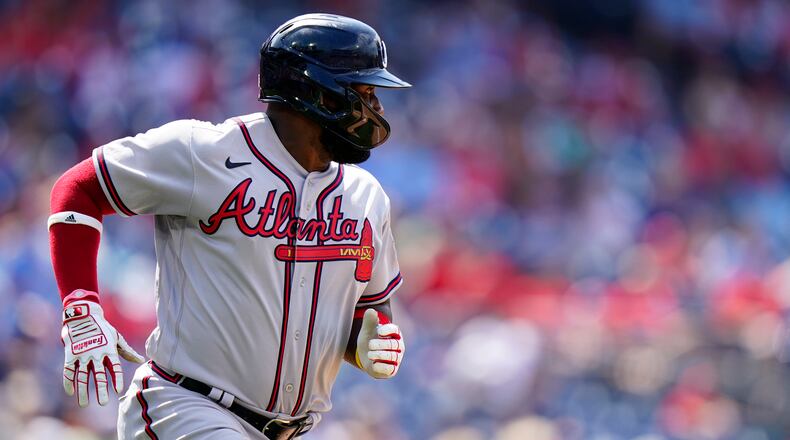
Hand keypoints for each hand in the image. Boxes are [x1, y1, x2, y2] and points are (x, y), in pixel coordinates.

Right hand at [61, 290, 144, 406]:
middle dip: (101, 389)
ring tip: (84, 404)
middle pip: (99, 374)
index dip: (116, 378)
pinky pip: (68, 370)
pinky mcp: (70, 354)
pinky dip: (68, 381)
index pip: (114, 367)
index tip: (118, 390)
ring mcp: (82, 354)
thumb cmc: (103, 327)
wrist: (83, 315)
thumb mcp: (116, 337)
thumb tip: (140, 361)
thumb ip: (126, 351)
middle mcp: (96, 354)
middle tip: (103, 403)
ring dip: (83, 390)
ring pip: (82, 376)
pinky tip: (71, 392)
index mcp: (109, 350)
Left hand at [356, 308, 403, 378]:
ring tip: (369, 354)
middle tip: (370, 344)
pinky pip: (389, 369)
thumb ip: (369, 321)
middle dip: (380, 344)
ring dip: (379, 355)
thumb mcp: (367, 331)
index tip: (379, 331)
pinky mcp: (392, 370)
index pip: (395, 330)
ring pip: (392, 356)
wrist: (366, 356)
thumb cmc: (370, 340)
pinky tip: (373, 363)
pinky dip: (380, 366)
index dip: (388, 330)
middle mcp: (399, 346)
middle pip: (393, 344)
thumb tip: (371, 310)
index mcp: (395, 334)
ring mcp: (396, 358)